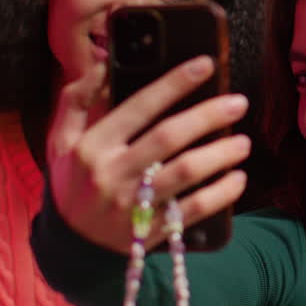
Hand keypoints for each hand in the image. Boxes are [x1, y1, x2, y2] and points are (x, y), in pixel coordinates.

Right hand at [47, 56, 251, 252]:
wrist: (69, 245)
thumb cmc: (72, 181)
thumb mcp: (61, 139)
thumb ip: (79, 98)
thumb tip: (107, 60)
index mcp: (92, 146)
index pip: (138, 107)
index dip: (174, 83)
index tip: (206, 65)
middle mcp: (112, 174)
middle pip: (168, 138)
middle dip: (208, 116)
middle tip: (239, 103)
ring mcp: (132, 205)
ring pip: (185, 173)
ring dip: (220, 155)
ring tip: (244, 143)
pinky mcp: (150, 231)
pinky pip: (193, 210)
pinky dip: (221, 194)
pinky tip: (238, 179)